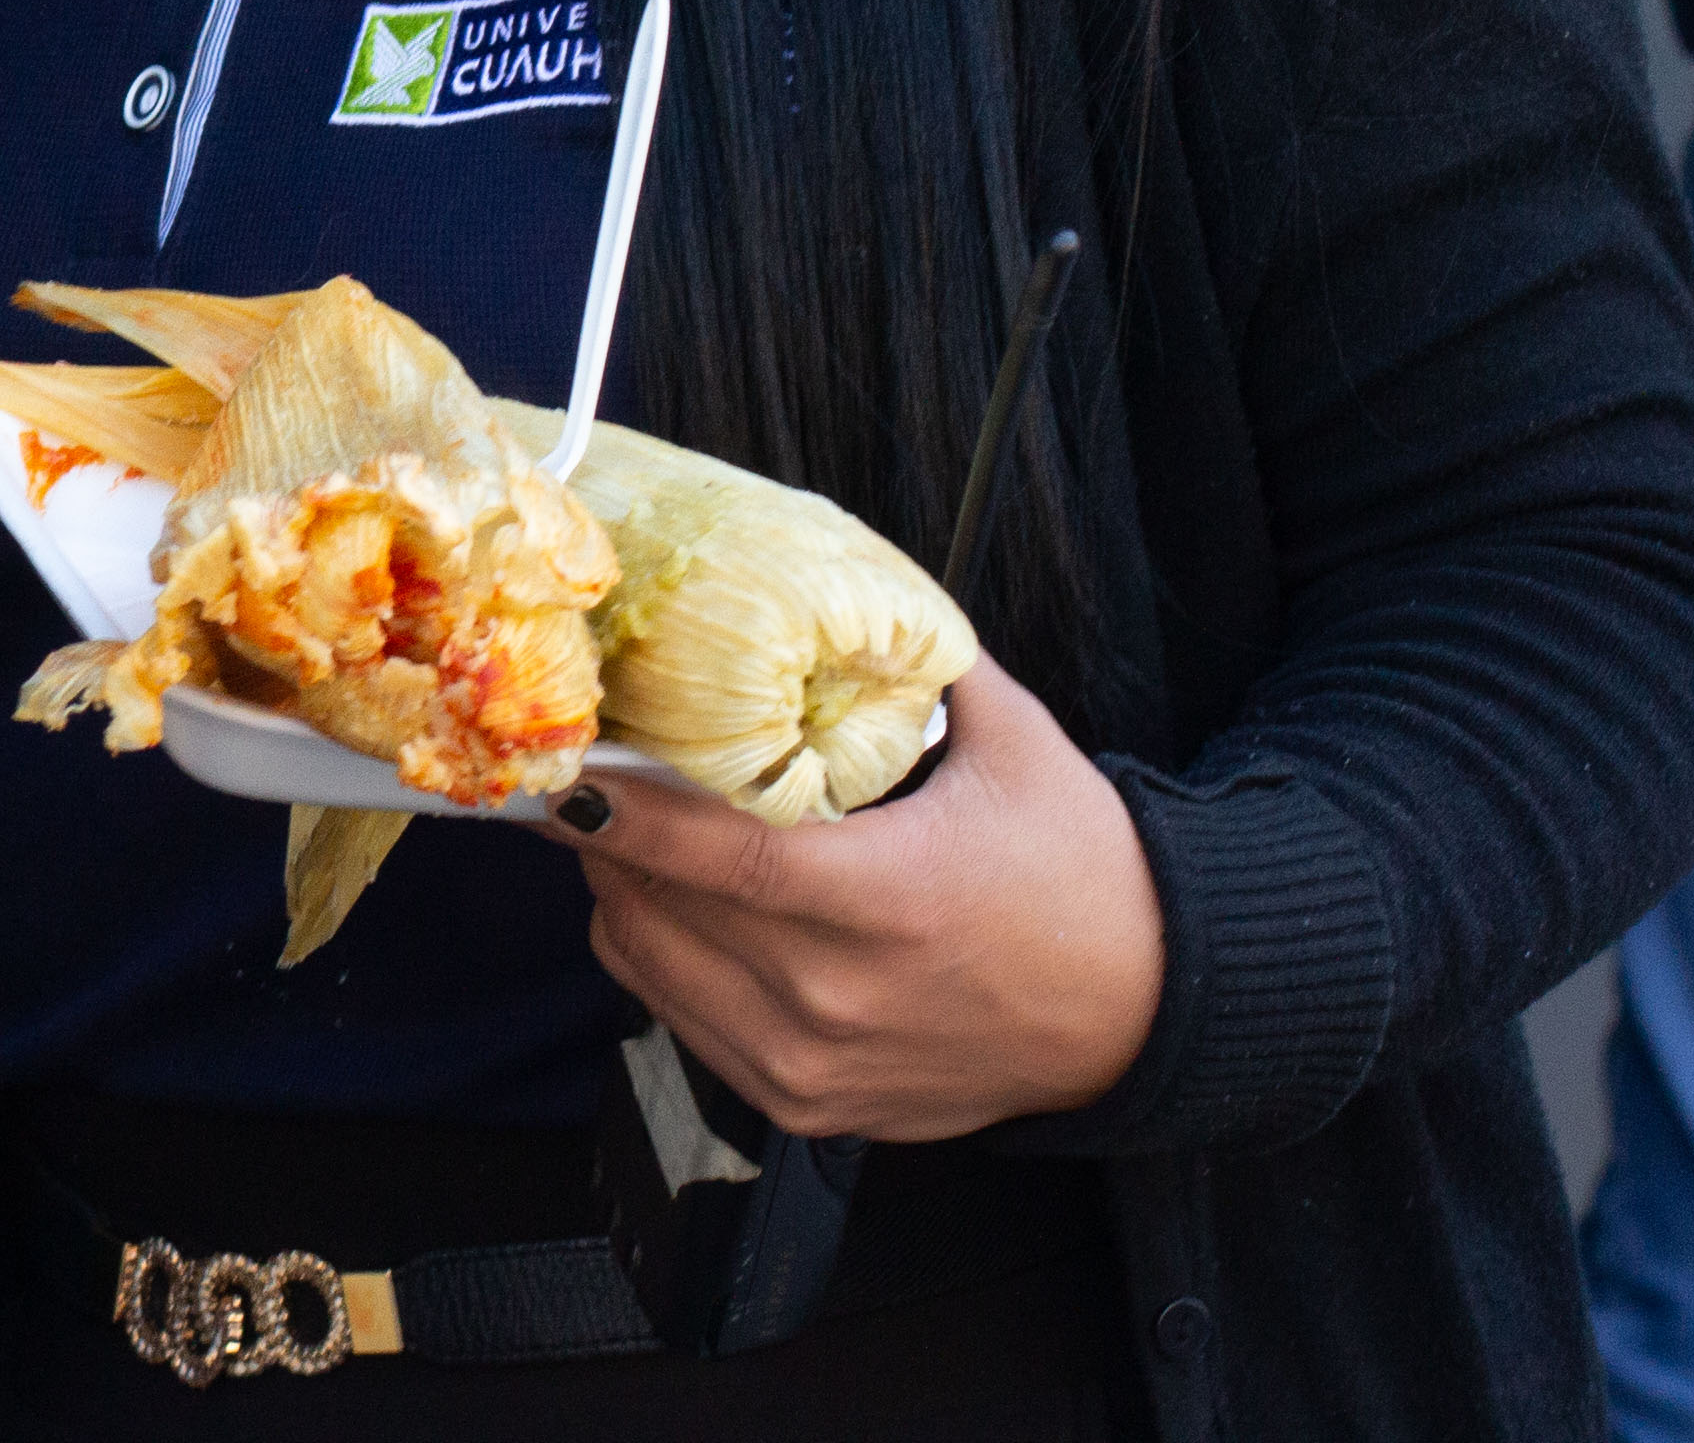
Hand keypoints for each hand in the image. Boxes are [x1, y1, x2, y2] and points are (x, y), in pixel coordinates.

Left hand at [538, 658, 1160, 1141]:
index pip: (716, 857)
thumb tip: (848, 587)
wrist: (1139, 1018)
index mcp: (887, 900)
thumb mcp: (1017, 749)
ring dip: (624, 892)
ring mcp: (813, 1062)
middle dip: (608, 834)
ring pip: (647, 965)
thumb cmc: (1083, 877)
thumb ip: (926, 665)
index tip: (555, 773)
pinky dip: (659, 956)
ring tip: (635, 831)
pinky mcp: (803, 1106)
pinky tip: (684, 904)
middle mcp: (836, 996)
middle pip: (658, 907)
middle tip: (592, 770)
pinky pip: (678, 1019)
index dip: (619, 816)